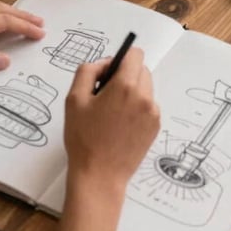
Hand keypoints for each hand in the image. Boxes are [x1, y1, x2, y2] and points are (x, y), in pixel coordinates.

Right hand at [64, 47, 158, 194]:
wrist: (99, 175)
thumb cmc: (83, 138)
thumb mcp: (74, 99)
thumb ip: (88, 71)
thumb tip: (104, 64)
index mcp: (126, 85)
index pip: (136, 54)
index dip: (120, 60)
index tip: (107, 75)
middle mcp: (145, 95)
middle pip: (141, 70)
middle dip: (125, 76)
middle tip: (105, 96)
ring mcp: (153, 111)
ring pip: (145, 88)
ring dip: (132, 92)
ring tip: (112, 113)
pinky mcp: (156, 126)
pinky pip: (148, 106)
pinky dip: (137, 108)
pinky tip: (120, 125)